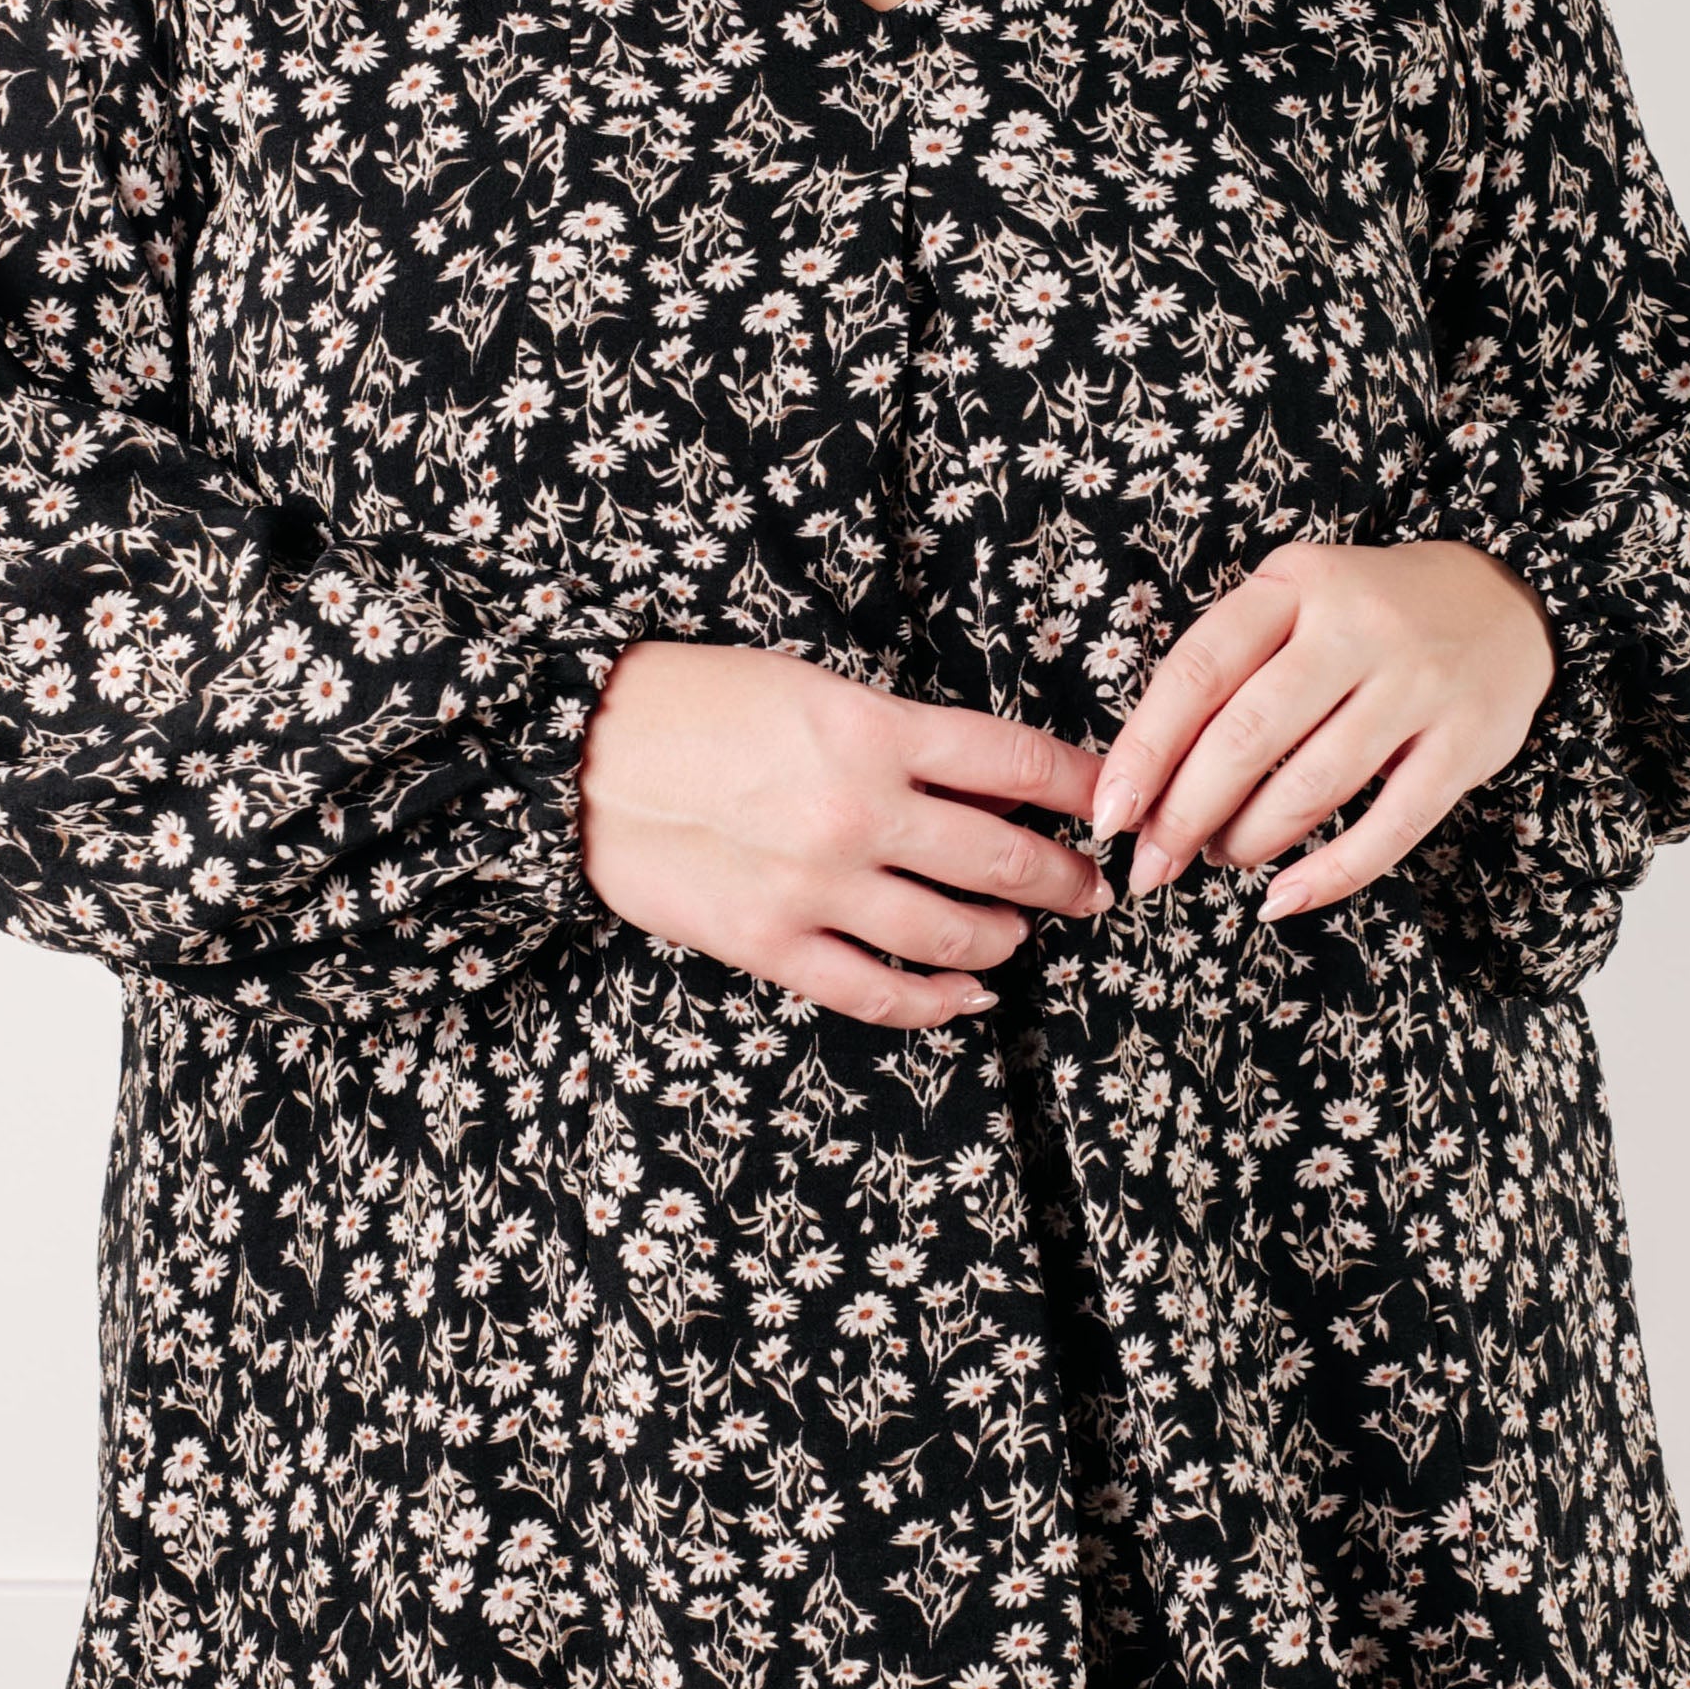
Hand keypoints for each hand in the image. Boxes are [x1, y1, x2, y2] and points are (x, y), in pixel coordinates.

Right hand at [576, 641, 1113, 1027]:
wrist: (581, 756)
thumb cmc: (691, 703)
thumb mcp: (807, 685)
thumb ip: (893, 731)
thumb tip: (977, 775)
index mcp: (874, 729)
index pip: (1016, 764)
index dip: (1080, 787)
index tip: (1108, 800)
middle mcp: (861, 812)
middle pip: (1005, 858)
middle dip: (1065, 879)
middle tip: (1093, 888)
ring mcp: (818, 886)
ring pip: (954, 934)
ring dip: (1006, 939)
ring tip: (1021, 934)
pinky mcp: (773, 943)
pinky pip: (877, 992)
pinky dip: (937, 1002)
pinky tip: (966, 996)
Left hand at [1088, 538, 1555, 919]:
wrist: (1504, 602)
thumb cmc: (1367, 619)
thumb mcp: (1295, 607)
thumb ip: (1231, 673)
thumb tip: (1146, 781)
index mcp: (1294, 584)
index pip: (1199, 671)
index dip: (1146, 749)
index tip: (1110, 812)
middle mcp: (1357, 626)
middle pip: (1247, 735)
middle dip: (1185, 814)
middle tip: (1152, 865)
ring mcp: (1418, 684)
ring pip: (1312, 785)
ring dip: (1249, 840)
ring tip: (1220, 858)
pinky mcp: (1467, 742)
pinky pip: (1389, 827)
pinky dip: (1329, 875)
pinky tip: (1283, 899)